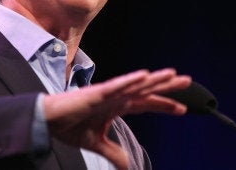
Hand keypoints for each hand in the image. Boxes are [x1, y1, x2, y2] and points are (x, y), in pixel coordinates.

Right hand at [42, 68, 190, 169]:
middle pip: (146, 90)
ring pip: (136, 85)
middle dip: (167, 87)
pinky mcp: (96, 93)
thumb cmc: (68, 126)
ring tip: (173, 75)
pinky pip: (117, 86)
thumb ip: (114, 153)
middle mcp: (115, 97)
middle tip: (188, 82)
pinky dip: (131, 80)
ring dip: (154, 79)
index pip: (145, 103)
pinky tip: (145, 76)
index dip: (163, 105)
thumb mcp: (96, 143)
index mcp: (116, 106)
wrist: (47, 121)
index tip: (183, 109)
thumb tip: (128, 167)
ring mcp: (107, 93)